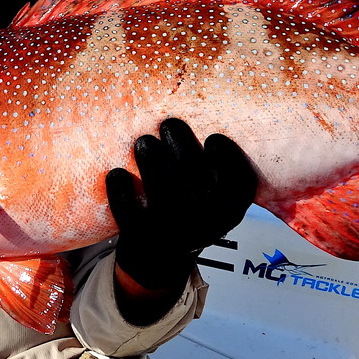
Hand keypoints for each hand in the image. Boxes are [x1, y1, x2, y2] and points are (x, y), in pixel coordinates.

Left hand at [107, 119, 256, 292]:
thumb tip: (207, 102)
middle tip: (169, 123)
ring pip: (161, 192)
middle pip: (196, 180)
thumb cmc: (189, 209)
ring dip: (150, 159)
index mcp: (228, 212)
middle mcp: (204, 225)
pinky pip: (128, 211)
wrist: (160, 257)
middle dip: (180, 144)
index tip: (213, 138)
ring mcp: (172, 233)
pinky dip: (120, 189)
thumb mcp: (213, 194)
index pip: (240, 185)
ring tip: (144, 143)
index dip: (229, 157)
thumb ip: (215, 163)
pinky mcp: (141, 238)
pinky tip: (117, 174)